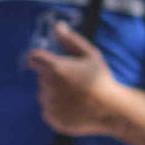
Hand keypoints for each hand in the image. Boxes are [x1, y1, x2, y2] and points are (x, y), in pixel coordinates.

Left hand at [27, 20, 130, 138]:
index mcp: (55, 68)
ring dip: (54, 93)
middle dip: (53, 76)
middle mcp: (47, 87)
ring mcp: (48, 104)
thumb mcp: (90, 55)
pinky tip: (73, 106)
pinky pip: (48, 110)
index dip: (41, 58)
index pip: (34, 57)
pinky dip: (57, 108)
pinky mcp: (51, 119)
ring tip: (75, 95)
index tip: (50, 62)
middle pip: (42, 77)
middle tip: (74, 80)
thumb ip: (71, 40)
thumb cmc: (101, 79)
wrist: (110, 110)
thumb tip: (58, 26)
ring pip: (44, 94)